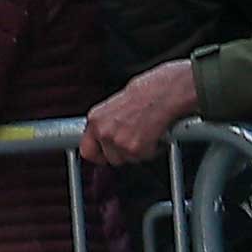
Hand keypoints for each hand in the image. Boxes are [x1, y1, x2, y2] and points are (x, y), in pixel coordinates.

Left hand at [80, 59, 200, 164]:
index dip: (99, 155)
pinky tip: (155, 134)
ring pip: (128, 160)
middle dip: (124, 152)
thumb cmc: (146, 93)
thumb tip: (107, 138)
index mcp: (95, 119)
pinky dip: (152, 149)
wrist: (164, 92)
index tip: (105, 156)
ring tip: (146, 132)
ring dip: (138, 151)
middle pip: (110, 158)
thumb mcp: (115, 106)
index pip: (87, 150)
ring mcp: (118, 142)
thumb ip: (107, 124)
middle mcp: (103, 131)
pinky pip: (144, 157)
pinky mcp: (135, 149)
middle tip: (135, 138)